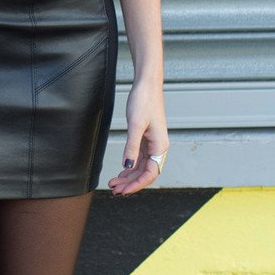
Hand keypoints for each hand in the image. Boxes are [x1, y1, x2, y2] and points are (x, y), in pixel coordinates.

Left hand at [107, 77, 168, 195]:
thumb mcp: (135, 125)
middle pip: (145, 172)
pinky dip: (130, 165)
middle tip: (114, 190)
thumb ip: (131, 147)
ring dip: (129, 176)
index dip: (136, 184)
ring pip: (141, 166)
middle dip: (130, 183)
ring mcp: (152, 143)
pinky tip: (121, 170)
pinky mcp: (146, 137)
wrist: (147, 84)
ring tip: (114, 183)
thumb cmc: (144, 101)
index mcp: (160, 146)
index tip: (122, 191)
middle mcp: (158, 147)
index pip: (150, 174)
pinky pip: (139, 157)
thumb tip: (127, 166)